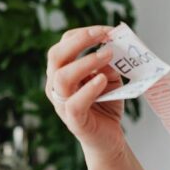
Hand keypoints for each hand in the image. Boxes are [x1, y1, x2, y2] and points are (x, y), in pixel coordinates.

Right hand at [45, 25, 126, 156]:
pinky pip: (74, 103)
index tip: (107, 30)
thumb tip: (113, 45)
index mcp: (62, 71)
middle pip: (56, 56)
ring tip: (108, 55)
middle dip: (79, 41)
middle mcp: (56, 85)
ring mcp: (61, 104)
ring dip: (86, 62)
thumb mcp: (110, 77)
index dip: (84, 33)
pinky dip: (88, 89)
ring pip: (62, 78)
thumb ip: (109, 63)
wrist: (109, 139)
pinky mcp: (73, 120)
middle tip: (103, 35)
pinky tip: (102, 80)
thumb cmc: (106, 104)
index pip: (64, 44)